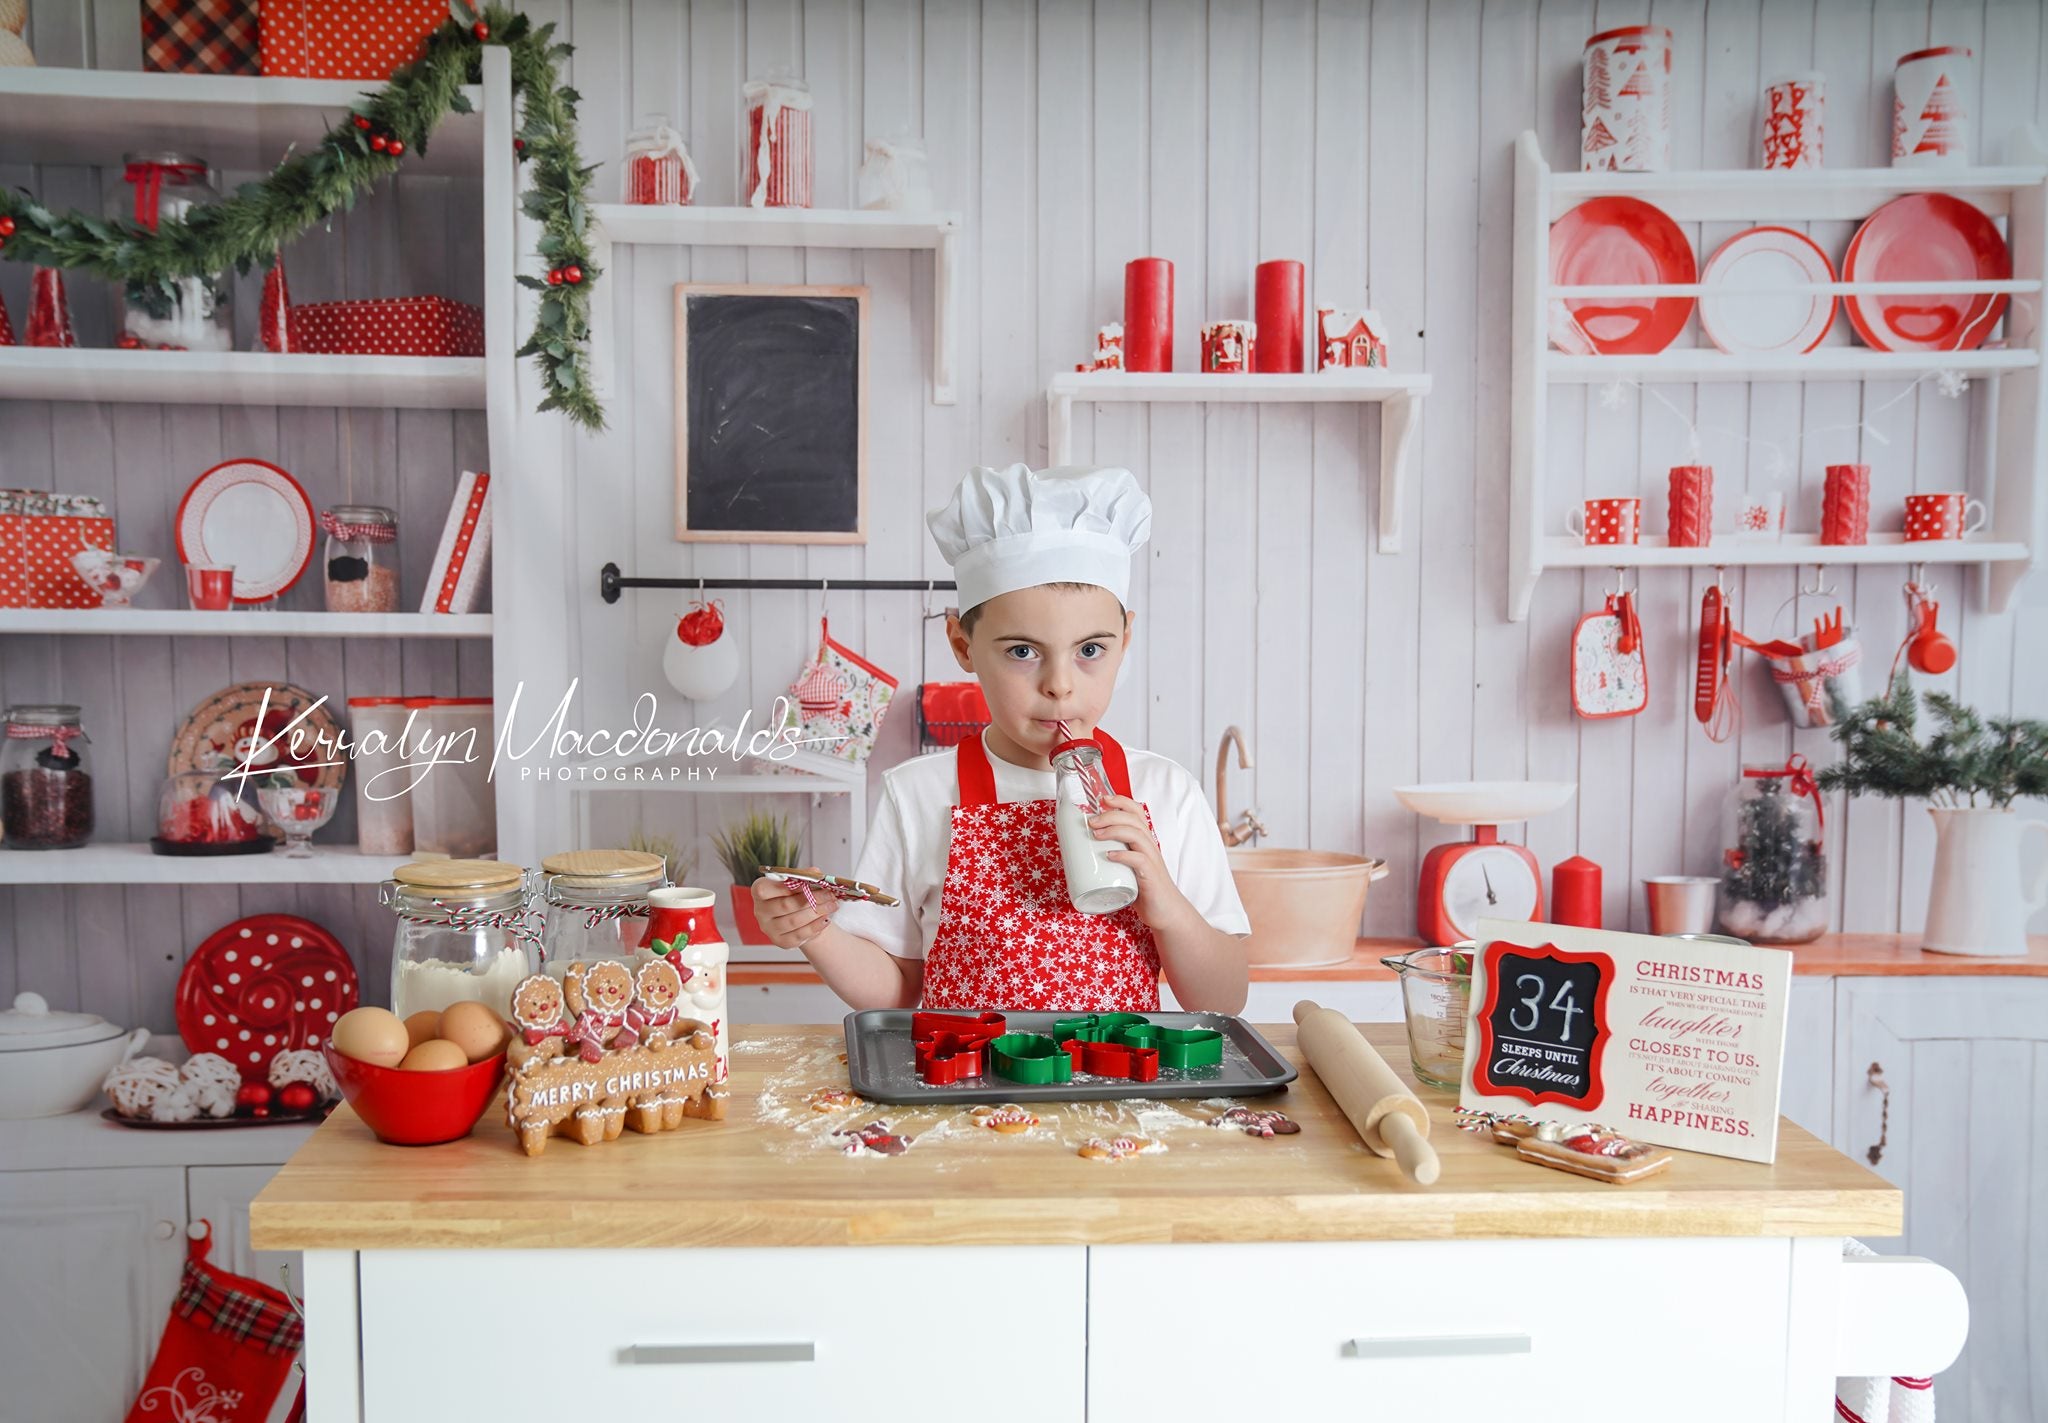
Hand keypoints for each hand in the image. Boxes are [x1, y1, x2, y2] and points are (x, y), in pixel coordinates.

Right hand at [752, 866, 839, 950]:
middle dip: (811, 898)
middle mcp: (761, 911)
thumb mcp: (796, 881)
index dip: (785, 887)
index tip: (806, 883)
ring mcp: (769, 928)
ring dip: (816, 912)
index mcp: (759, 892)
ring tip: (832, 905)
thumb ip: (803, 876)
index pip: (764, 890)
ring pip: (794, 921)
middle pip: (785, 905)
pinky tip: (826, 919)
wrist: (797, 915)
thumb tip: (815, 873)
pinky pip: (799, 935)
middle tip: (829, 894)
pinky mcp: (781, 941)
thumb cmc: (794, 894)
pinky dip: (815, 926)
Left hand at [1089, 794, 1195, 930]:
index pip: (1136, 812)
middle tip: (1091, 822)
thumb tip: (1081, 851)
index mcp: (1144, 841)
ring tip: (1096, 835)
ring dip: (1115, 830)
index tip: (1102, 799)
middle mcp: (1149, 846)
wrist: (1166, 911)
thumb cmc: (1144, 888)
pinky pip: (1139, 860)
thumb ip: (1113, 855)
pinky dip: (1124, 855)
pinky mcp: (1150, 876)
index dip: (1121, 801)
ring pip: (1137, 835)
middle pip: (1134, 819)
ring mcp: (1151, 860)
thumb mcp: (1128, 866)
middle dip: (1111, 815)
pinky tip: (1110, 856)